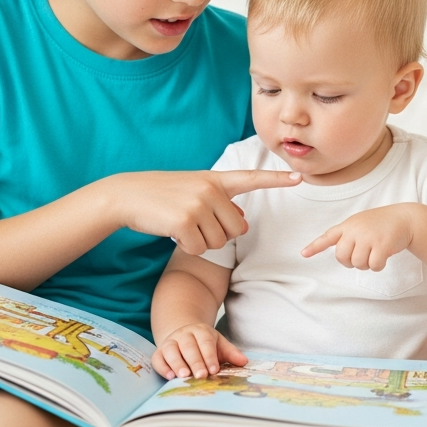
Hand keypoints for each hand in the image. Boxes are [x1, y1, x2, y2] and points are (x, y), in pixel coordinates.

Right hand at [108, 169, 301, 255]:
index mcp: (216, 179)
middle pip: (237, 229)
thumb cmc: (163, 195)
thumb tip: (244, 225)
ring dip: (201, 241)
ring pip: (219, 241)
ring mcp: (198, 204)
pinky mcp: (184, 221)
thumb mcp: (195, 192)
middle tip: (194, 222)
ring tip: (182, 224)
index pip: (252, 178)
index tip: (300, 177)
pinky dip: (187, 247)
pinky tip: (174, 233)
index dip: (277, 179)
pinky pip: (200, 248)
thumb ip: (221, 204)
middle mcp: (211, 189)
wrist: (126, 195)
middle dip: (218, 234)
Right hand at [152, 323, 247, 379]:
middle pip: (189, 347)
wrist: (184, 335)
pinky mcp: (159, 352)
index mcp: (201, 331)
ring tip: (184, 376)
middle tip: (201, 376)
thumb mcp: (219, 344)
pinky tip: (169, 377)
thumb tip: (244, 362)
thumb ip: (230, 353)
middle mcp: (184, 335)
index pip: (205, 342)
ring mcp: (170, 342)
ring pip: (171, 351)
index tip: (215, 370)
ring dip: (177, 363)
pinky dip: (162, 367)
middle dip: (195, 362)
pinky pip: (158, 358)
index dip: (210, 356)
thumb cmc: (204, 344)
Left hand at [302, 204, 413, 268]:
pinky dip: (378, 266)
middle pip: (342, 257)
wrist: (405, 218)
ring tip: (375, 253)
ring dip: (367, 264)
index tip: (303, 254)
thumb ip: (349, 234)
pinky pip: (373, 266)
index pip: (328, 236)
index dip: (315, 246)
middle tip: (363, 255)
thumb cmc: (382, 223)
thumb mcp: (361, 223)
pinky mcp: (382, 245)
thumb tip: (341, 254)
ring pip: (358, 264)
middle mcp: (355, 230)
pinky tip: (384, 256)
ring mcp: (368, 237)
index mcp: (348, 225)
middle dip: (351, 262)